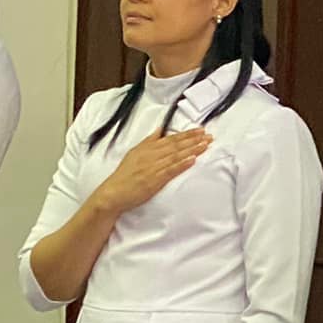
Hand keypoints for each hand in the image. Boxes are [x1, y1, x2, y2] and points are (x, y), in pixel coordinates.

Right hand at [92, 128, 211, 215]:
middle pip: (176, 145)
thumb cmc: (124, 175)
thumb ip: (149, 141)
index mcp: (148, 148)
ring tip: (205, 145)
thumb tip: (160, 130)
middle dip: (193, 140)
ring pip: (176, 156)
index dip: (187, 134)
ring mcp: (153, 167)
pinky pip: (170, 170)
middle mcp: (151, 155)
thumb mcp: (135, 152)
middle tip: (208, 136)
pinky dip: (181, 164)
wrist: (114, 192)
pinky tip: (192, 160)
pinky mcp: (154, 180)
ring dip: (192, 150)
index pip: (171, 138)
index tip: (200, 130)